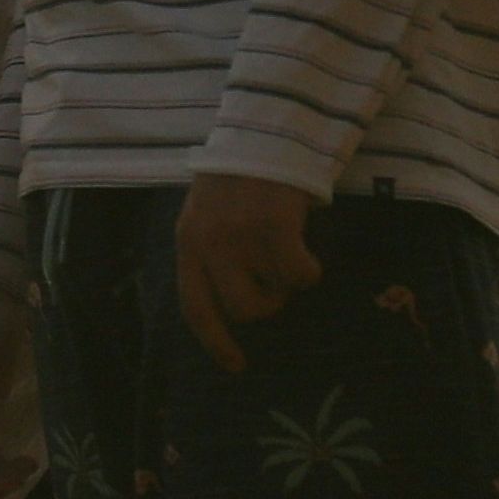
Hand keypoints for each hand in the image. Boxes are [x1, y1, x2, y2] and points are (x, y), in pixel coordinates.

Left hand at [172, 170, 321, 372]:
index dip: (215, 342)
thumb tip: (234, 304)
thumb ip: (211, 254)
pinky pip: (299, 274)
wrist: (264, 132)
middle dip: (265, 304)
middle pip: (241, 309)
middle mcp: (209, 244)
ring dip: (288, 282)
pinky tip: (308, 247)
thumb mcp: (206, 215)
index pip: (195, 307)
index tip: (235, 365)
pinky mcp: (275, 227)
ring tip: (288, 251)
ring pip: (276, 293)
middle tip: (276, 283)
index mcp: (188, 243)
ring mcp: (242, 237)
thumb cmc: (239, 178)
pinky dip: (310, 269)